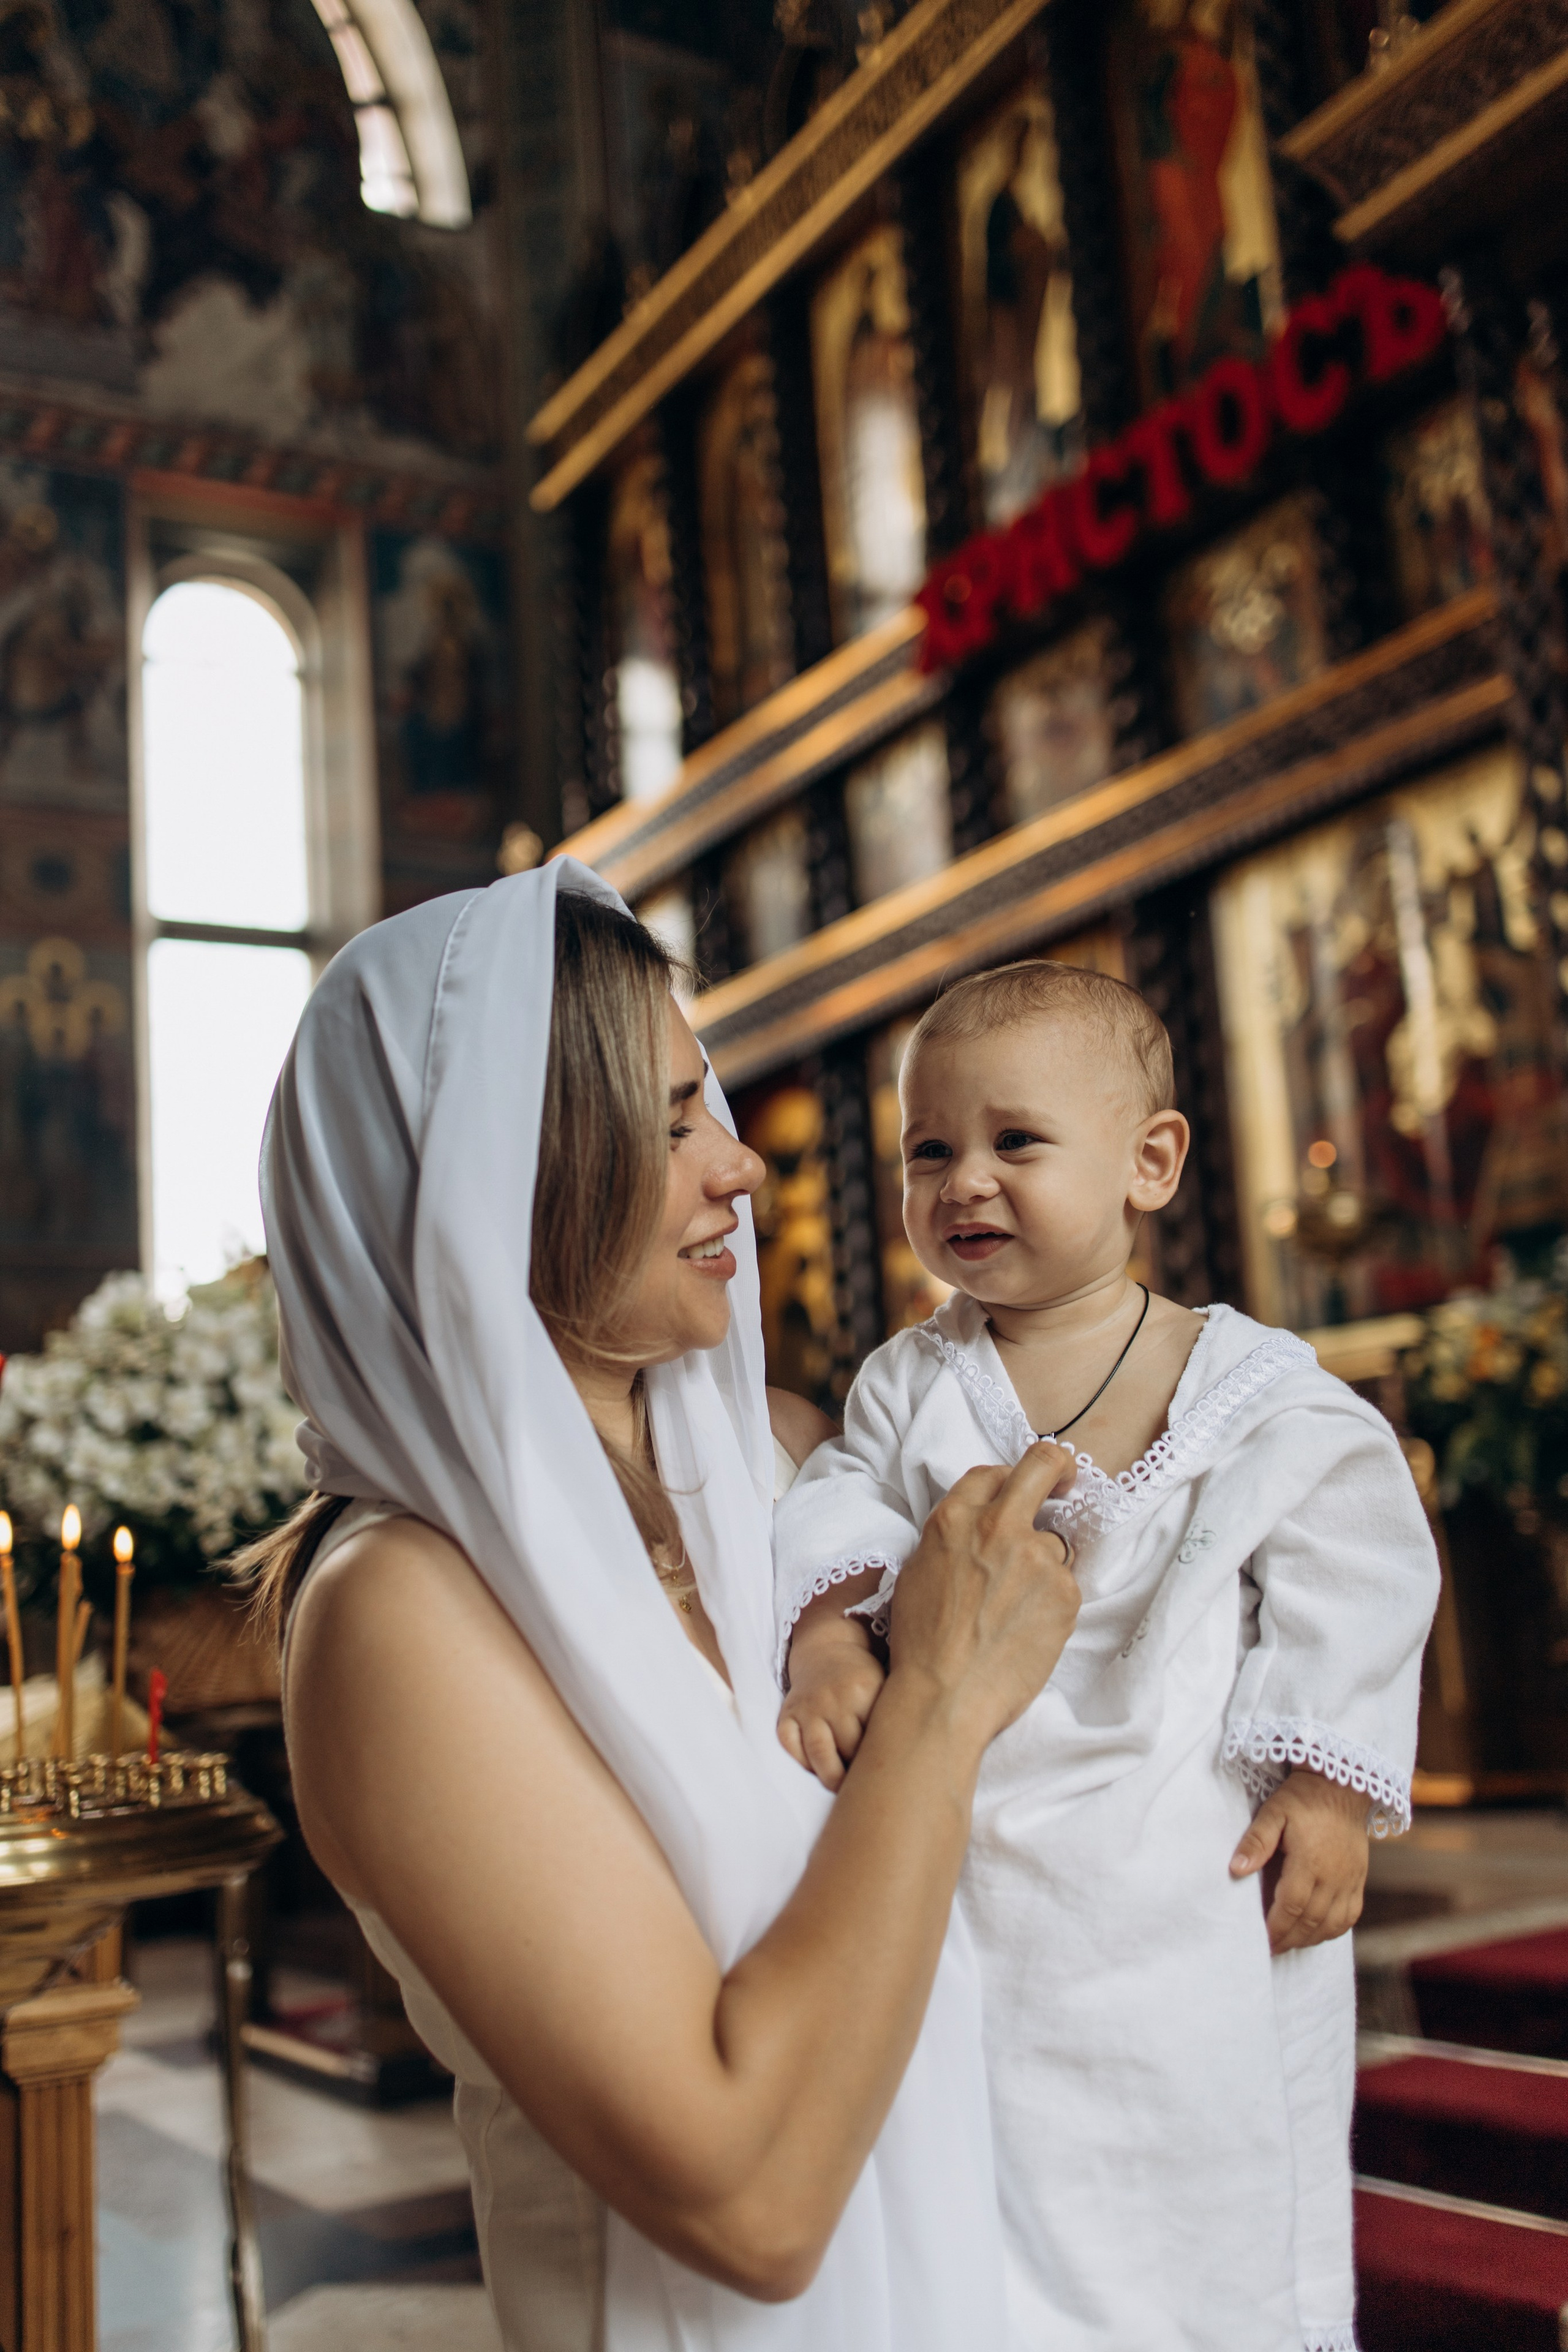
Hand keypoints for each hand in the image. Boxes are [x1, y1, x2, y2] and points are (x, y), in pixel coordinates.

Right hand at [778, 1620, 886, 1791]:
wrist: (828, 1651)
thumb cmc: (864, 1679)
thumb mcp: (885, 1687)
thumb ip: (895, 1717)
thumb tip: (909, 1763)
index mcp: (863, 1690)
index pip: (875, 1738)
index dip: (882, 1762)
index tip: (890, 1775)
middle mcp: (832, 1698)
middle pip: (847, 1749)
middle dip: (858, 1773)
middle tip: (869, 1787)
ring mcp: (807, 1706)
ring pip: (818, 1753)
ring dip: (831, 1777)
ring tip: (843, 1788)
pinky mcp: (787, 1713)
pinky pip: (789, 1745)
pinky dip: (803, 1763)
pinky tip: (818, 1769)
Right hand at [890, 1441, 1079, 1747]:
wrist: (946, 1696)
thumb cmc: (923, 1643)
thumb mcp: (919, 1571)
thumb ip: (954, 1536)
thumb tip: (979, 1526)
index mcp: (955, 1519)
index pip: (993, 1472)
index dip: (1009, 1480)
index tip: (1023, 1491)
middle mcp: (998, 1527)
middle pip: (1044, 1465)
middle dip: (1059, 1467)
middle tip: (1065, 1483)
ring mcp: (1037, 1557)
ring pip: (1054, 1545)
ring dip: (1043, 1566)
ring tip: (1016, 1610)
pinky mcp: (1065, 1591)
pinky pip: (1065, 1584)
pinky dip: (1051, 1603)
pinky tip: (1027, 1630)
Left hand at [1229, 1766, 1369, 1954]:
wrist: (1341, 1787)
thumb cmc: (1302, 1798)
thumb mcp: (1274, 1811)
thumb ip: (1256, 1841)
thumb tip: (1236, 1869)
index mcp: (1310, 1860)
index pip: (1291, 1905)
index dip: (1276, 1928)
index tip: (1262, 1940)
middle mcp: (1334, 1875)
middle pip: (1311, 1920)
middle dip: (1289, 1939)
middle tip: (1271, 1948)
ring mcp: (1350, 1879)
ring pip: (1332, 1924)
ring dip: (1309, 1939)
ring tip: (1289, 1943)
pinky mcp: (1359, 1879)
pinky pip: (1350, 1916)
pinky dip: (1333, 1930)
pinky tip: (1316, 1933)